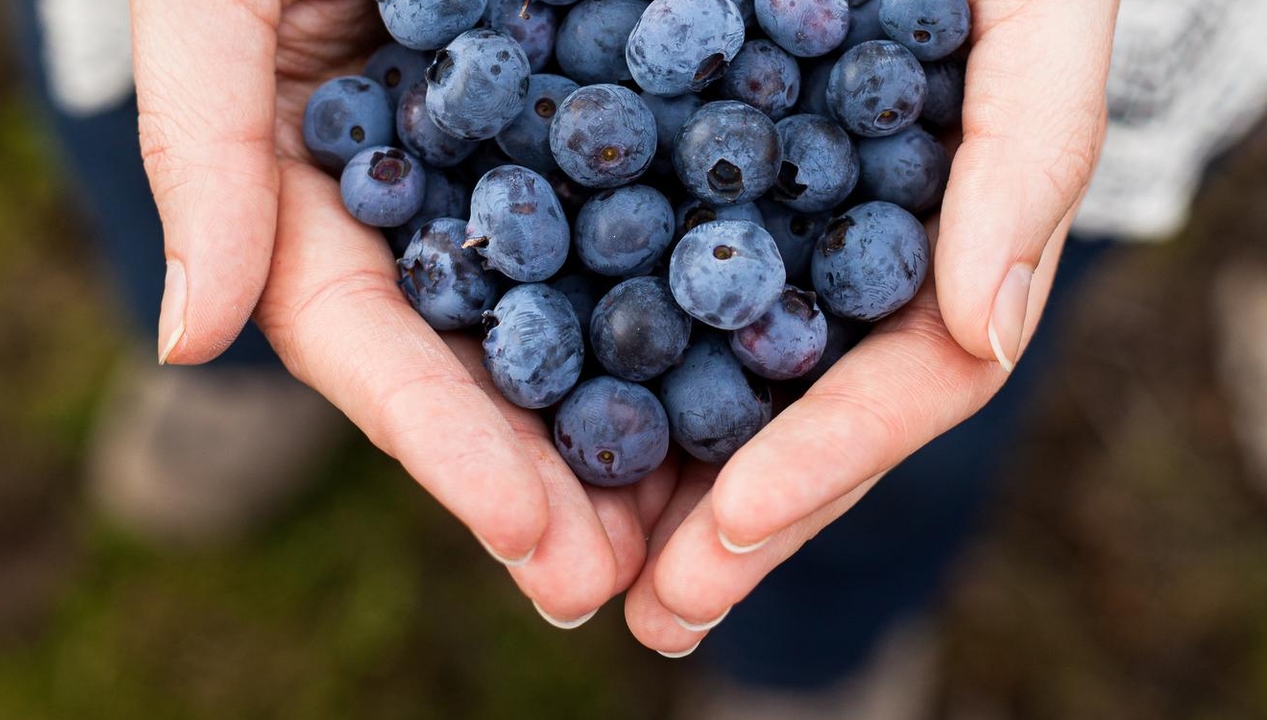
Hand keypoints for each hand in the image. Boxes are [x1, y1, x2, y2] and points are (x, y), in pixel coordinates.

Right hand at [130, 0, 666, 622]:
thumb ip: (201, 150)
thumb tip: (192, 337)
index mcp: (319, 185)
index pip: (370, 344)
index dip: (438, 445)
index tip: (527, 537)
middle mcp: (423, 197)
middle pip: (477, 366)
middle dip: (540, 482)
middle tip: (614, 586)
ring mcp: (520, 170)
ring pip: (573, 324)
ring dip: (632, 437)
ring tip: (701, 536)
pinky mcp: (618, 126)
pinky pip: (663, 227)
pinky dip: (703, 315)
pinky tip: (763, 383)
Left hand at [622, 0, 1119, 654]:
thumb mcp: (1034, 4)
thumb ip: (1035, 142)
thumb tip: (984, 324)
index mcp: (941, 225)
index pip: (908, 375)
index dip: (830, 458)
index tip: (733, 524)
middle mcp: (845, 247)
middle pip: (797, 409)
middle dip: (732, 519)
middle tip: (660, 613)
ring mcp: (753, 222)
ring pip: (707, 375)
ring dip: (646, 480)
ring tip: (576, 572)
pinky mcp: (652, 175)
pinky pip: (613, 282)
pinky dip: (574, 363)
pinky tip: (523, 430)